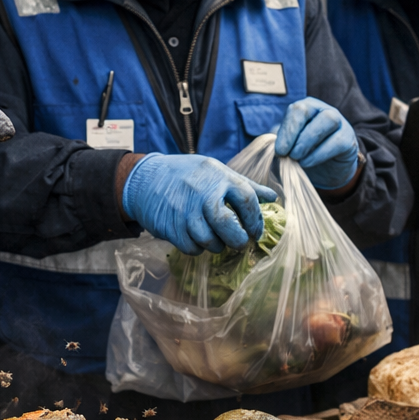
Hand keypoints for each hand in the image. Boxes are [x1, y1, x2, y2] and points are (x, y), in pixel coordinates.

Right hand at [121, 154, 277, 254]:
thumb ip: (245, 186)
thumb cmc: (187, 175)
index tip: (256, 231)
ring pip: (210, 241)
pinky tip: (197, 238)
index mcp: (218, 176)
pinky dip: (199, 248)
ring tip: (216, 238)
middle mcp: (202, 193)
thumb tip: (273, 198)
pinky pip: (192, 248)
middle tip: (240, 242)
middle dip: (238, 239)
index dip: (256, 219)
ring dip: (218, 245)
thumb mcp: (216, 171)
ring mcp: (185, 212)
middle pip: (228, 225)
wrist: (146, 179)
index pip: (247, 198)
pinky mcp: (171, 228)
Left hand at [272, 97, 359, 190]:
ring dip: (308, 141)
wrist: (327, 171)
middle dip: (295, 134)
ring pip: (327, 120)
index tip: (279, 150)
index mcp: (306, 108)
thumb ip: (281, 143)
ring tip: (297, 159)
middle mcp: (323, 110)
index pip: (297, 110)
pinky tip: (308, 162)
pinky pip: (338, 142)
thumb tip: (270, 143)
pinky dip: (320, 154)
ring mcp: (339, 123)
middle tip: (286, 154)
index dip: (287, 129)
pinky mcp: (348, 140)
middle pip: (309, 110)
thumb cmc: (304, 155)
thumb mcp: (289, 147)